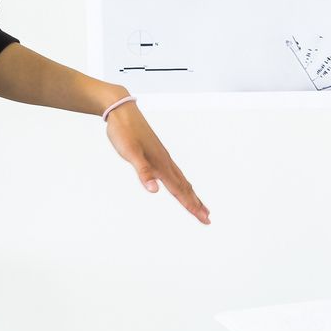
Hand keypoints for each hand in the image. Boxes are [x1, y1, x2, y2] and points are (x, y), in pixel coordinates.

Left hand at [105, 99, 209, 223]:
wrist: (122, 112)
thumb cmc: (124, 132)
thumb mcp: (130, 153)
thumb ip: (143, 172)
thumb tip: (155, 190)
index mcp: (160, 164)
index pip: (178, 190)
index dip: (191, 205)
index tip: (203, 218)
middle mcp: (165, 162)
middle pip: (184, 187)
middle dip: (196, 204)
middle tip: (208, 218)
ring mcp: (163, 157)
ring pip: (181, 180)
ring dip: (191, 194)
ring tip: (200, 205)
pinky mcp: (158, 154)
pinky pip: (175, 173)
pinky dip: (182, 183)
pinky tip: (181, 185)